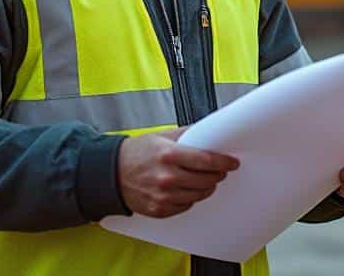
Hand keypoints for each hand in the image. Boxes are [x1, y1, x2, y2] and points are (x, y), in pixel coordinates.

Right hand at [117, 128, 239, 217]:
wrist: (110, 173)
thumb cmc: (136, 153)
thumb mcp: (161, 137)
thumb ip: (186, 135)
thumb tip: (208, 133)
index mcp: (169, 155)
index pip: (207, 161)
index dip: (224, 162)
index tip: (232, 162)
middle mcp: (167, 177)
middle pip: (207, 180)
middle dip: (217, 174)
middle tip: (220, 170)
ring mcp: (163, 196)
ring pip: (199, 195)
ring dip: (206, 187)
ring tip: (205, 179)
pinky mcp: (159, 210)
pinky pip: (186, 206)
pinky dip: (190, 198)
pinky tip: (187, 189)